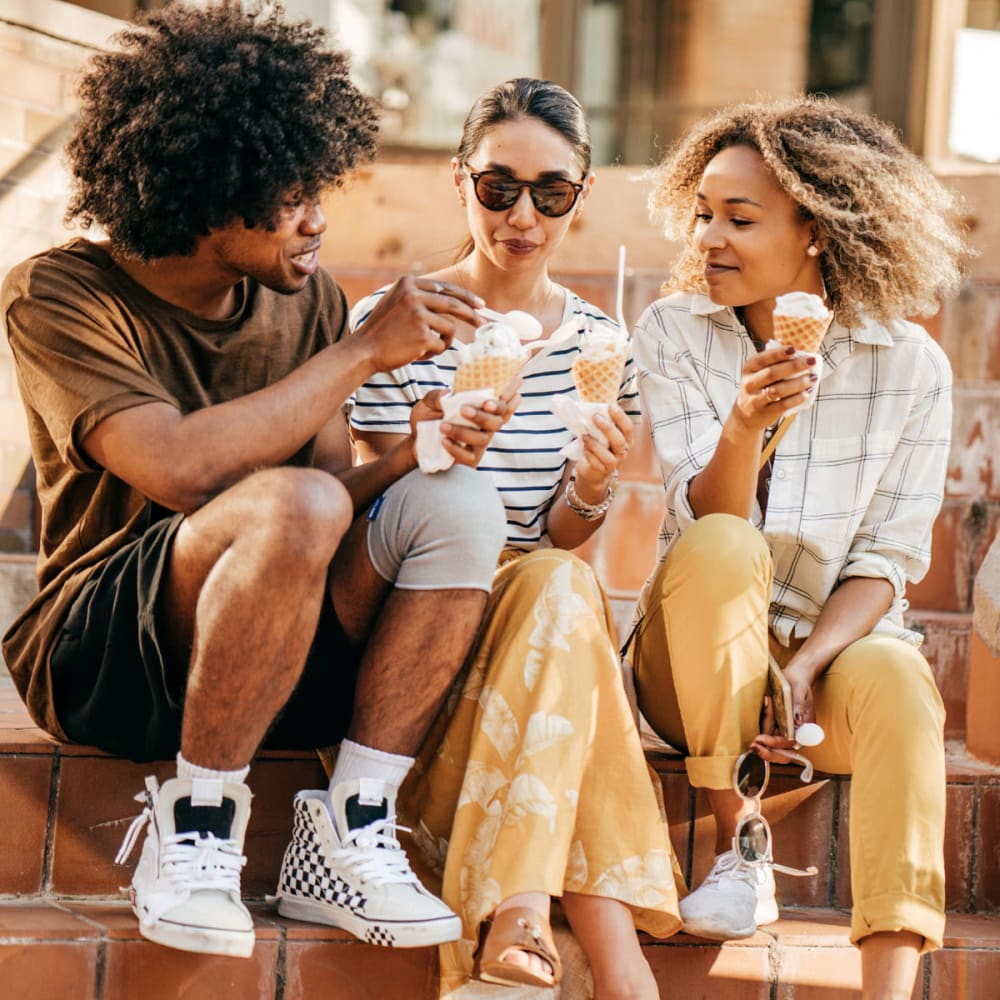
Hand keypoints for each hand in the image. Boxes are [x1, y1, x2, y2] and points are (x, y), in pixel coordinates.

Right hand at [357, 275, 483, 371]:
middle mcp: (413, 295)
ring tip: (426, 348)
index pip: (445, 288)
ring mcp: (418, 314)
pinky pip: (441, 345)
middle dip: (471, 314)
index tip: (479, 304)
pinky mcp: (422, 334)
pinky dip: (433, 352)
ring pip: (449, 328)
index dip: (465, 296)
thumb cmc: (382, 332)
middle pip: (453, 304)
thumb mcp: (396, 302)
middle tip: (482, 322)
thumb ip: (418, 297)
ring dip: (443, 341)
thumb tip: (450, 299)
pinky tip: (417, 353)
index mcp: (408, 284)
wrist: (364, 350)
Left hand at [409, 380, 521, 468]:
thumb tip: (447, 395)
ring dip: (464, 432)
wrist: (414, 440)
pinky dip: (457, 449)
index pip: (503, 401)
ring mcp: (478, 443)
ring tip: (443, 426)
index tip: (507, 388)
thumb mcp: (429, 402)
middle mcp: (485, 425)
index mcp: (481, 408)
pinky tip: (444, 441)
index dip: (510, 395)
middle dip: (485, 415)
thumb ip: (437, 396)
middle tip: (465, 409)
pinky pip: (470, 457)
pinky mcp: (469, 459)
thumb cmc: (428, 418)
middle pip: (498, 421)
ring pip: (483, 438)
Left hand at [572, 401, 632, 499]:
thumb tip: (591, 408)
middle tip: (595, 417)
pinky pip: (597, 464)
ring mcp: (615, 463)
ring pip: (609, 456)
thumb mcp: (602, 434)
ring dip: (595, 445)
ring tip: (585, 436)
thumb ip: (600, 423)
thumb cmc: (599, 446)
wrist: (593, 469)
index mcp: (626, 439)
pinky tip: (584, 449)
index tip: (610, 406)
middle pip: (619, 441)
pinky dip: (590, 456)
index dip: (621, 417)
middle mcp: (623, 451)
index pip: (628, 428)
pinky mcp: (604, 471)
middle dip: (607, 428)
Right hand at [734, 344, 817, 431]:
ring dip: (797, 384)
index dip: (778, 353)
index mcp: (749, 369)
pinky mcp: (765, 413)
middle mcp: (750, 384)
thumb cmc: (759, 388)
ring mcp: (756, 400)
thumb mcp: (759, 373)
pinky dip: (796, 399)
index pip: (762, 359)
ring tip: (813, 378)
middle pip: (772, 373)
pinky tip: (806, 393)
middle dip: (794, 366)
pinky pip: (782, 405)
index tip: (794, 349)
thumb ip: (775, 364)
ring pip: (777, 391)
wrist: (746, 415)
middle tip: (811, 361)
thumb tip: (802, 355)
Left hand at [756, 656, 815, 760]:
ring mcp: (784, 731)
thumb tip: (797, 720)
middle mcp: (794, 734)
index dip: (774, 743)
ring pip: (771, 745)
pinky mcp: (775, 726)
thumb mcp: (800, 692)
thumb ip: (799, 706)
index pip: (789, 743)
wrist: (795, 678)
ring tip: (751, 739)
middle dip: (766, 752)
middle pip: (780, 751)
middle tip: (752, 746)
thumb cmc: (799, 685)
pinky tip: (752, 729)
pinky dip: (760, 732)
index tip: (760, 739)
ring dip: (761, 743)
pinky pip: (766, 734)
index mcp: (804, 730)